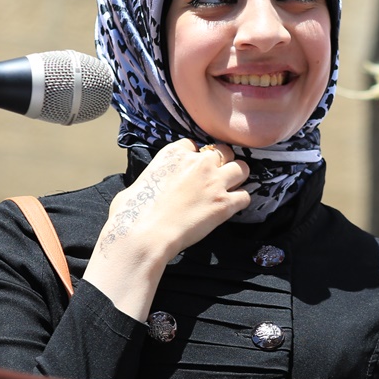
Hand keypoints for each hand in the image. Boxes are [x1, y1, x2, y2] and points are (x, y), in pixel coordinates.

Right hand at [83, 139, 249, 319]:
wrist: (145, 234)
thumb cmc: (133, 212)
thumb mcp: (138, 183)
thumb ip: (150, 177)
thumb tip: (145, 186)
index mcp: (174, 153)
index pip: (194, 144)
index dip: (196, 158)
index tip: (193, 170)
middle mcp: (198, 162)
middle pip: (224, 151)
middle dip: (222, 163)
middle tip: (215, 179)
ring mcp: (214, 181)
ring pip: (242, 168)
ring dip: (237, 178)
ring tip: (229, 190)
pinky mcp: (225, 203)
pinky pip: (245, 196)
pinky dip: (240, 202)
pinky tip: (230, 209)